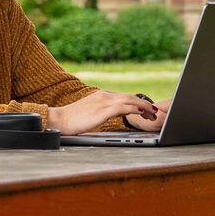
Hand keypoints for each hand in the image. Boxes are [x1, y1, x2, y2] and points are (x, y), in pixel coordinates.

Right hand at [46, 90, 162, 134]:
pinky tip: (142, 113)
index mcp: (102, 96)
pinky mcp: (102, 110)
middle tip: (155, 112)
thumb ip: (105, 110)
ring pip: (129, 100)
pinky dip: (134, 109)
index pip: (125, 97)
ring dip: (144, 106)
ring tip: (153, 113)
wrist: (59, 120)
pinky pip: (123, 107)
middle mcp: (104, 95)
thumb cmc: (73, 119)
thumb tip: (119, 113)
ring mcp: (103, 102)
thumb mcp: (92, 112)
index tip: (147, 110)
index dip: (138, 103)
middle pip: (130, 97)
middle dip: (145, 104)